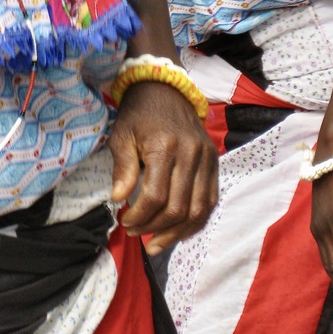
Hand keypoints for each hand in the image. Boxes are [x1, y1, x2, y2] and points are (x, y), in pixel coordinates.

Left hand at [108, 81, 217, 254]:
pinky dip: (195, 221)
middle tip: (136, 234)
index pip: (156, 196)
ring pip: (199, 209)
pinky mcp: (214, 162)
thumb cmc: (138, 114)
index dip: (140, 216)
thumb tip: (118, 199)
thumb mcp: (122, 136)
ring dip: (177, 232)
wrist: (166, 89)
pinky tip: (178, 231)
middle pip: (178, 207)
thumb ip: (122, 169)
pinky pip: (210, 200)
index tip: (125, 222)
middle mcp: (191, 154)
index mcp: (165, 147)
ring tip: (156, 243)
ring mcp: (207, 158)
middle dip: (155, 228)